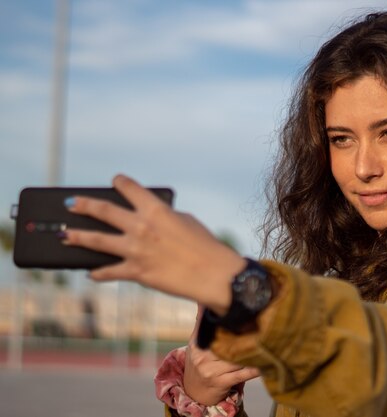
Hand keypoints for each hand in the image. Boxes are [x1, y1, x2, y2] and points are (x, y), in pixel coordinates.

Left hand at [62, 174, 245, 313]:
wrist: (213, 274)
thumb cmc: (205, 245)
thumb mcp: (185, 221)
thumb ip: (163, 217)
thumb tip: (146, 220)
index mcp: (156, 210)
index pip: (130, 189)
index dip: (120, 182)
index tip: (115, 181)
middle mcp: (141, 227)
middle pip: (103, 211)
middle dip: (83, 206)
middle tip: (71, 203)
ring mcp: (135, 250)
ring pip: (96, 240)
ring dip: (76, 236)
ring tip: (64, 235)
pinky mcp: (136, 272)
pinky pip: (109, 271)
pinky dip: (98, 272)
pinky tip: (91, 272)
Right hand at [184, 304, 259, 404]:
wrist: (193, 392)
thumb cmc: (200, 363)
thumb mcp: (197, 343)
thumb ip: (202, 323)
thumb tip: (204, 301)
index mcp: (197, 344)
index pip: (213, 328)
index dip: (229, 320)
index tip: (245, 312)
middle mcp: (202, 357)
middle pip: (228, 342)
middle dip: (245, 334)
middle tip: (263, 324)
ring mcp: (211, 371)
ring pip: (237, 357)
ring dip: (252, 351)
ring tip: (267, 340)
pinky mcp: (222, 383)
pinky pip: (242, 374)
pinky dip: (255, 368)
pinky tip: (264, 362)